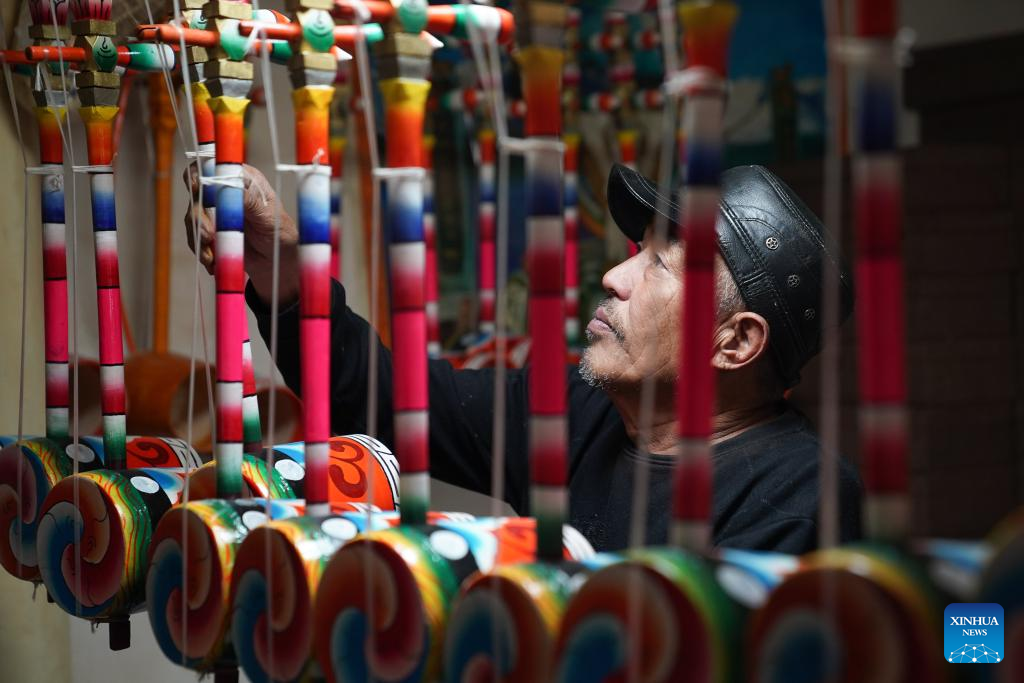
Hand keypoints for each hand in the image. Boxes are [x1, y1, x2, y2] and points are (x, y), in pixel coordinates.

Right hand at [182, 162, 299, 306]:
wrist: (279, 262)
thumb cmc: (281, 233)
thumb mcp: (269, 216)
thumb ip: (249, 200)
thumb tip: (228, 183)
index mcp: (241, 179)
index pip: (210, 166)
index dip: (197, 174)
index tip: (197, 189)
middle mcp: (225, 192)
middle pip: (196, 196)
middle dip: (198, 218)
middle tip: (209, 236)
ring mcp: (216, 213)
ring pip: (193, 220)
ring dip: (200, 241)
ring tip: (213, 259)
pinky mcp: (211, 233)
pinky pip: (197, 240)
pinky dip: (203, 254)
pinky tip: (215, 264)